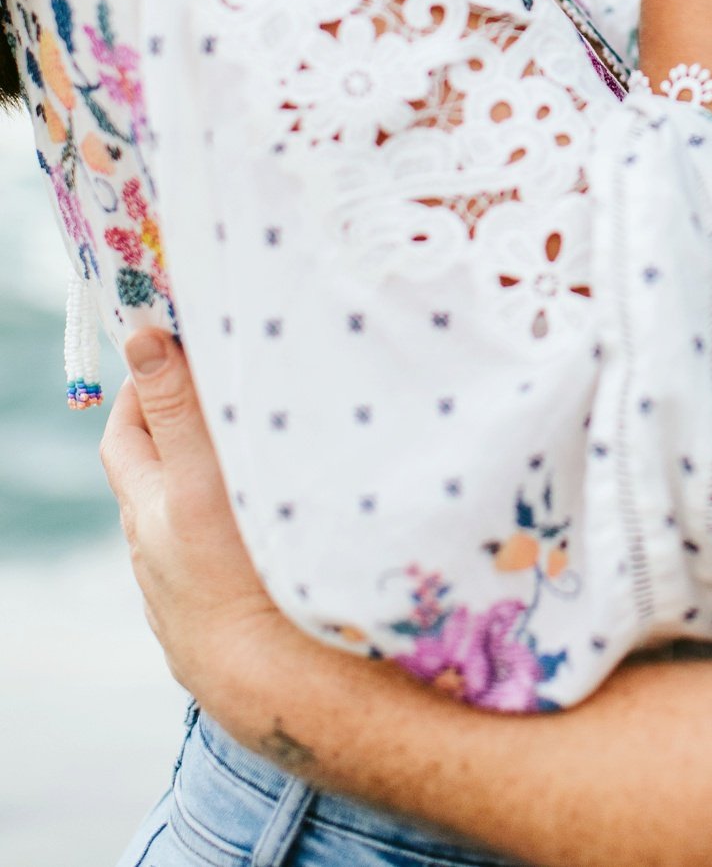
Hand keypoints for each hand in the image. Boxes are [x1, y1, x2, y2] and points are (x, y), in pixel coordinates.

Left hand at [101, 330, 285, 705]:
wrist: (272, 685)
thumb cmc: (239, 573)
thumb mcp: (203, 478)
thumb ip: (178, 408)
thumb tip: (142, 339)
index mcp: (150, 508)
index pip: (126, 431)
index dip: (142, 388)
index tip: (172, 350)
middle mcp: (154, 552)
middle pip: (150, 478)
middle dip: (171, 430)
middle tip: (210, 389)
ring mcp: (181, 594)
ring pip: (183, 523)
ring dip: (202, 485)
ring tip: (247, 454)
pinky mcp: (213, 626)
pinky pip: (211, 565)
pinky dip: (226, 535)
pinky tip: (263, 533)